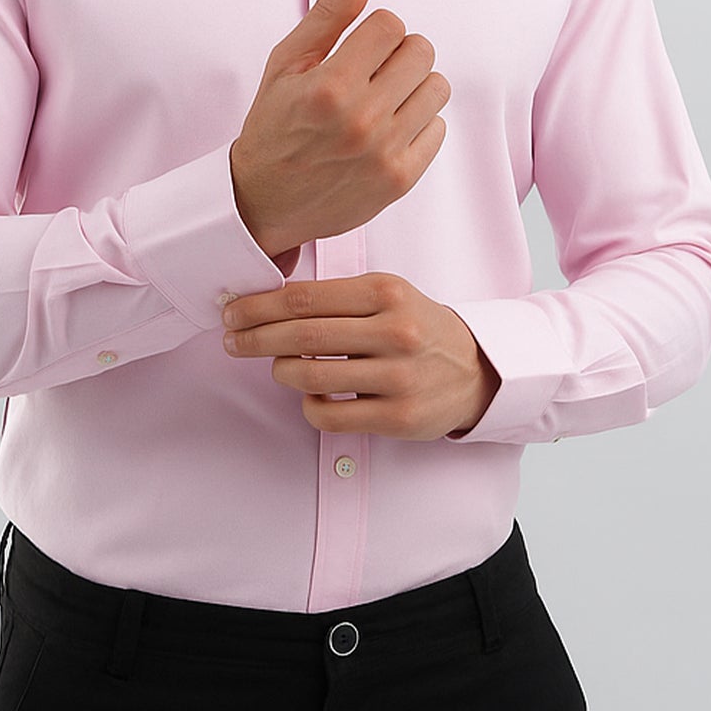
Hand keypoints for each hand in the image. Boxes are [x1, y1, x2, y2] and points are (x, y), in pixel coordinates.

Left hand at [220, 272, 501, 440]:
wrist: (477, 370)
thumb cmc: (417, 327)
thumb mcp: (387, 295)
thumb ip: (336, 296)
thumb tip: (267, 301)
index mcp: (386, 293)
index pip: (305, 298)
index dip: (260, 306)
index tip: (233, 312)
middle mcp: (395, 331)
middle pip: (302, 336)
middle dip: (255, 338)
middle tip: (232, 340)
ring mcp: (399, 377)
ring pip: (311, 378)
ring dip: (281, 372)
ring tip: (279, 367)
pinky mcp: (399, 417)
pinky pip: (330, 417)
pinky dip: (309, 407)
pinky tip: (313, 397)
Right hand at [229, 0, 452, 259]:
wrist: (264, 201)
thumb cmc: (273, 126)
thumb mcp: (286, 64)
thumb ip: (327, 16)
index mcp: (330, 85)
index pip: (390, 24)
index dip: (376, 30)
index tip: (360, 48)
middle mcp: (361, 119)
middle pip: (422, 51)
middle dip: (399, 53)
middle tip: (374, 72)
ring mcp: (385, 152)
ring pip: (437, 87)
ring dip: (413, 86)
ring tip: (384, 99)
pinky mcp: (401, 179)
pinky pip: (439, 128)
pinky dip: (419, 123)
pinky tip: (389, 129)